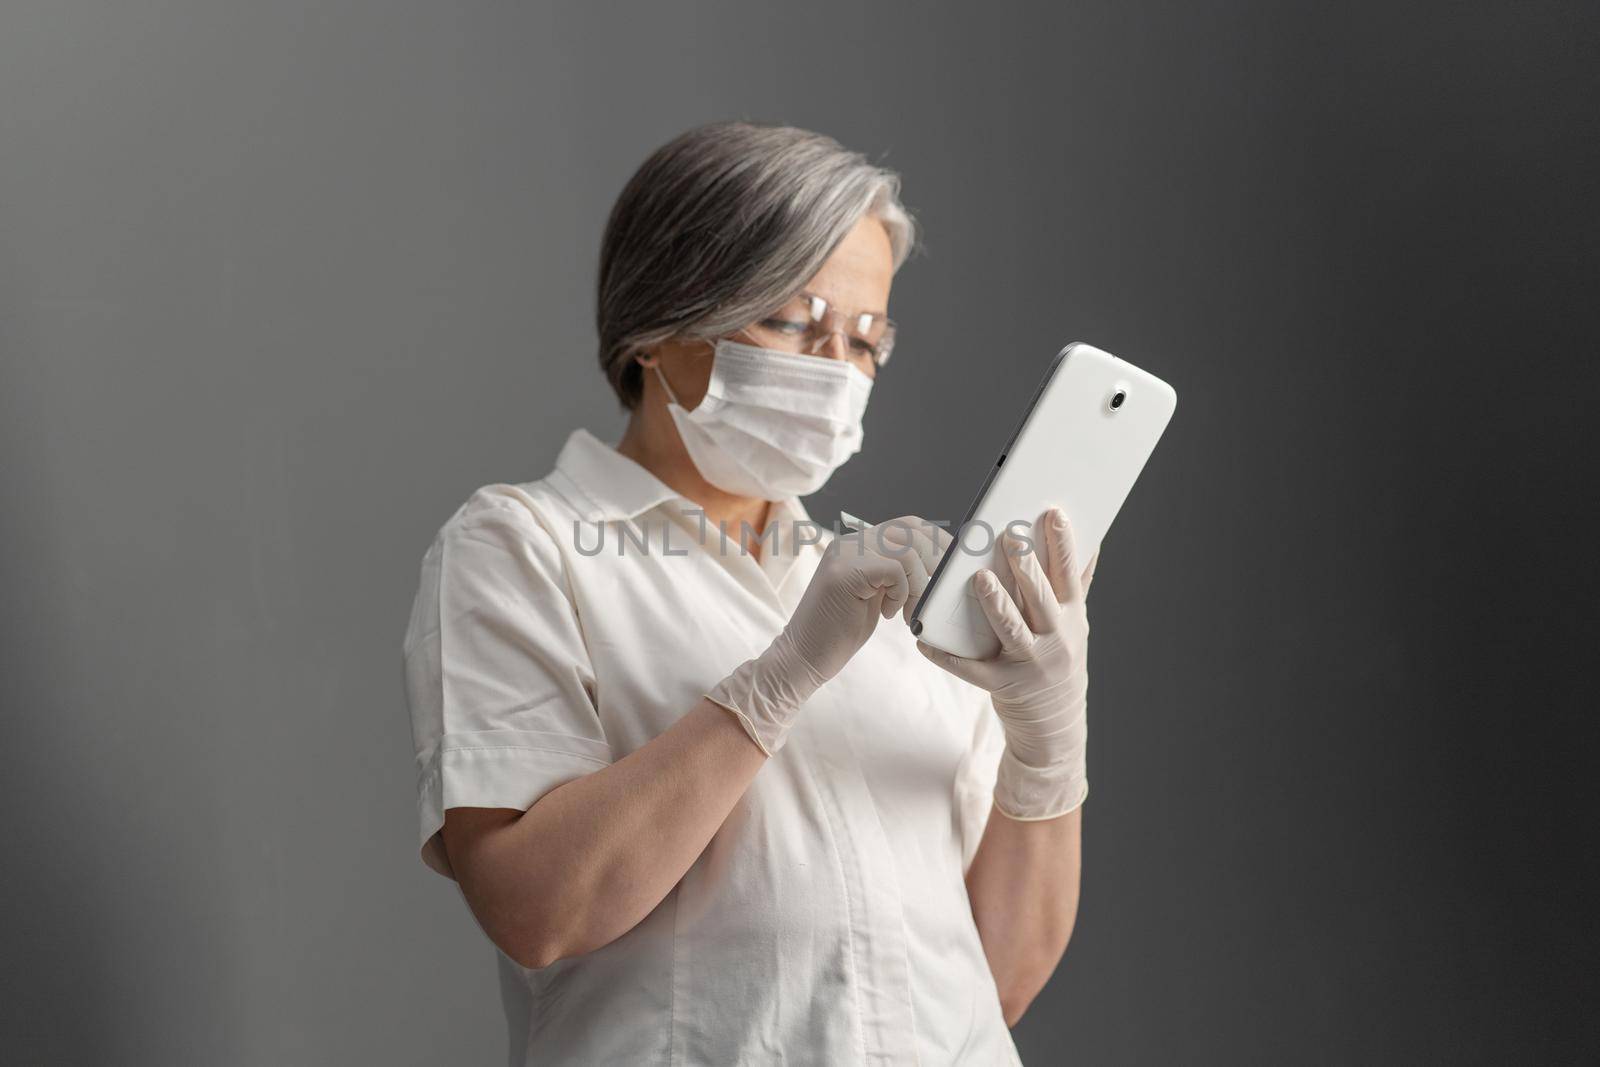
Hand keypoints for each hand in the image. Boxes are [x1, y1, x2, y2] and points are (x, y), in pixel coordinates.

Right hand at [706, 518, 925, 755]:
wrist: (803, 655)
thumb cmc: (841, 630)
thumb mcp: (875, 594)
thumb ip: (894, 573)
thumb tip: (936, 565)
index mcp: (857, 544)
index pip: (907, 525)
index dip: (935, 541)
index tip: (950, 568)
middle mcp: (849, 542)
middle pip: (910, 530)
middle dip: (935, 560)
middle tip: (937, 593)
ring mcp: (844, 554)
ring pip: (906, 551)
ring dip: (918, 586)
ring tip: (908, 612)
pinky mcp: (844, 573)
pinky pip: (894, 570)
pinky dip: (901, 594)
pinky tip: (888, 614)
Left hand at [916, 508, 1098, 819]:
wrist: (1054, 727)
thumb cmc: (1057, 662)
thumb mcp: (1074, 626)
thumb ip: (1077, 586)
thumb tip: (1090, 541)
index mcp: (1072, 618)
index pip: (1069, 575)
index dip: (1062, 544)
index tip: (1053, 512)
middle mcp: (1056, 641)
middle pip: (1040, 597)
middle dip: (1026, 566)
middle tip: (1011, 535)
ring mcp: (1030, 665)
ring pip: (1011, 629)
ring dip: (996, 603)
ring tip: (979, 579)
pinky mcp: (1003, 687)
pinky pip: (972, 669)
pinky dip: (948, 655)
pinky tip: (925, 642)